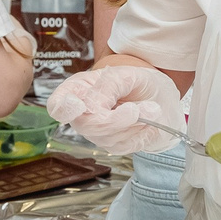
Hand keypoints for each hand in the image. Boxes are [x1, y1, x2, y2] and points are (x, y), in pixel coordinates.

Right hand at [47, 65, 181, 154]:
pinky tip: (148, 121)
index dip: (63, 108)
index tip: (78, 106)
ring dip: (133, 124)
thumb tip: (95, 106)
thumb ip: (108, 85)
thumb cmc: (139, 82)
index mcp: (78, 90)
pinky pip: (122, 146)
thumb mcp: (126, 73)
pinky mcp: (113, 145)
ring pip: (106, 138)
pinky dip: (140, 133)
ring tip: (152, 108)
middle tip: (134, 109)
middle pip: (85, 125)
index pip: (57, 105)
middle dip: (113, 119)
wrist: (162, 99)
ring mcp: (96, 132)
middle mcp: (82, 114)